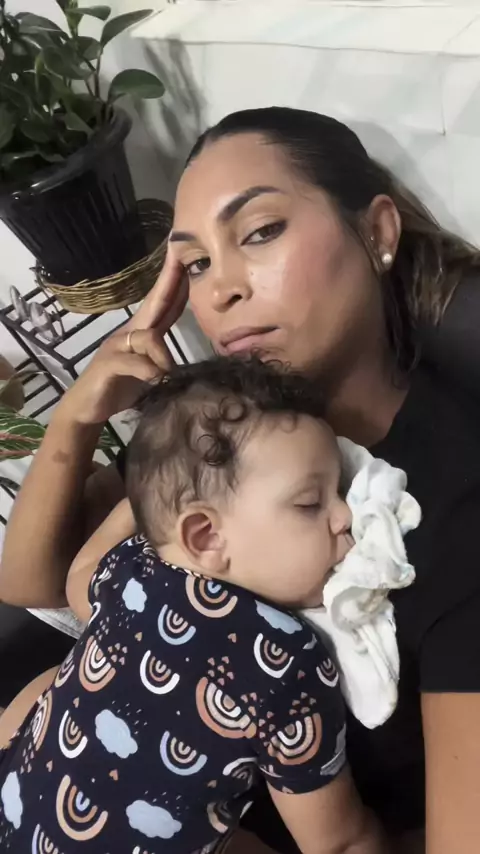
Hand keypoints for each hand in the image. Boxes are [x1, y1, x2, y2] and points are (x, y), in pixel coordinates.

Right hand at [58, 249, 187, 425]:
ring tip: (163, 376)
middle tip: (179, 260)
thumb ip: (163, 359)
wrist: (85, 407)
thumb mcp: (148, 372)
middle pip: (154, 304)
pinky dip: (148, 371)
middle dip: (168, 282)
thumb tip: (182, 357)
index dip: (176, 285)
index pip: (163, 305)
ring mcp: (116, 346)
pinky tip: (154, 379)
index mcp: (141, 334)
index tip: (185, 261)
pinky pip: (135, 361)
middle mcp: (129, 333)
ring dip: (163, 357)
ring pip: (149, 337)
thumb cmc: (118, 387)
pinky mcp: (108, 364)